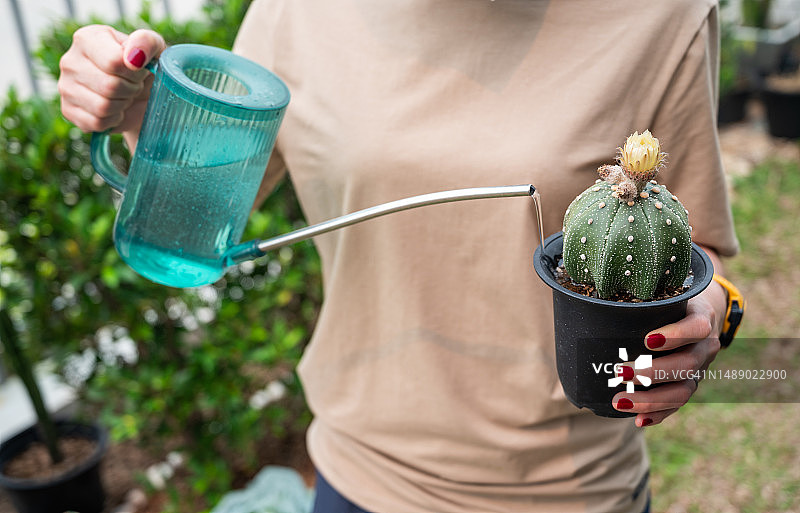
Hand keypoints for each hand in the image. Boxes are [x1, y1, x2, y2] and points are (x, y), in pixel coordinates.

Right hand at [58, 25, 165, 142]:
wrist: (140, 94)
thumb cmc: (144, 67)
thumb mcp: (153, 48)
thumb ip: (147, 42)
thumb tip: (134, 57)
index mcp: (87, 38)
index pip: (114, 62)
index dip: (135, 72)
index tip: (139, 69)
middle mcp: (70, 61)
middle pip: (109, 86)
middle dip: (131, 90)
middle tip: (133, 85)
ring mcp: (65, 87)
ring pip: (103, 107)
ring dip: (122, 105)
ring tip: (124, 95)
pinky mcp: (68, 111)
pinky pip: (97, 123)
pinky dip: (113, 120)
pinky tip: (115, 109)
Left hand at [611, 278, 726, 425]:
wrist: (699, 315)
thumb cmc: (670, 301)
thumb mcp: (664, 293)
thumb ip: (641, 298)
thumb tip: (591, 299)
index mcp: (701, 318)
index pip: (696, 328)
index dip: (675, 335)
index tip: (647, 340)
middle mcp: (704, 347)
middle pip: (687, 364)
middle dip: (652, 372)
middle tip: (620, 372)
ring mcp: (700, 369)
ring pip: (683, 391)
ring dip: (650, 399)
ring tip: (619, 401)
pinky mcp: (689, 385)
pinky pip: (677, 405)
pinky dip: (658, 414)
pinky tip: (638, 420)